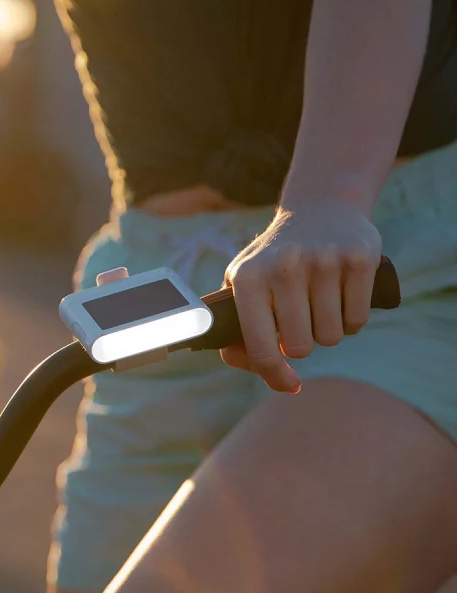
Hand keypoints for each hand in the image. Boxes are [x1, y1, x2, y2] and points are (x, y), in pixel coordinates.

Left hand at [220, 203, 381, 392]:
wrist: (318, 208)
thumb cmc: (273, 259)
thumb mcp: (243, 282)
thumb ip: (236, 327)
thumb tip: (254, 368)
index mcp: (248, 278)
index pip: (260, 348)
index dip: (274, 376)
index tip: (289, 384)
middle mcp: (283, 269)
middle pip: (301, 348)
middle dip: (302, 342)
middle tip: (300, 319)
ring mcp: (322, 262)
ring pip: (332, 337)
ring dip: (328, 330)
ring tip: (319, 302)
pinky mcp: (357, 259)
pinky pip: (357, 321)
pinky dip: (352, 320)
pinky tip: (341, 297)